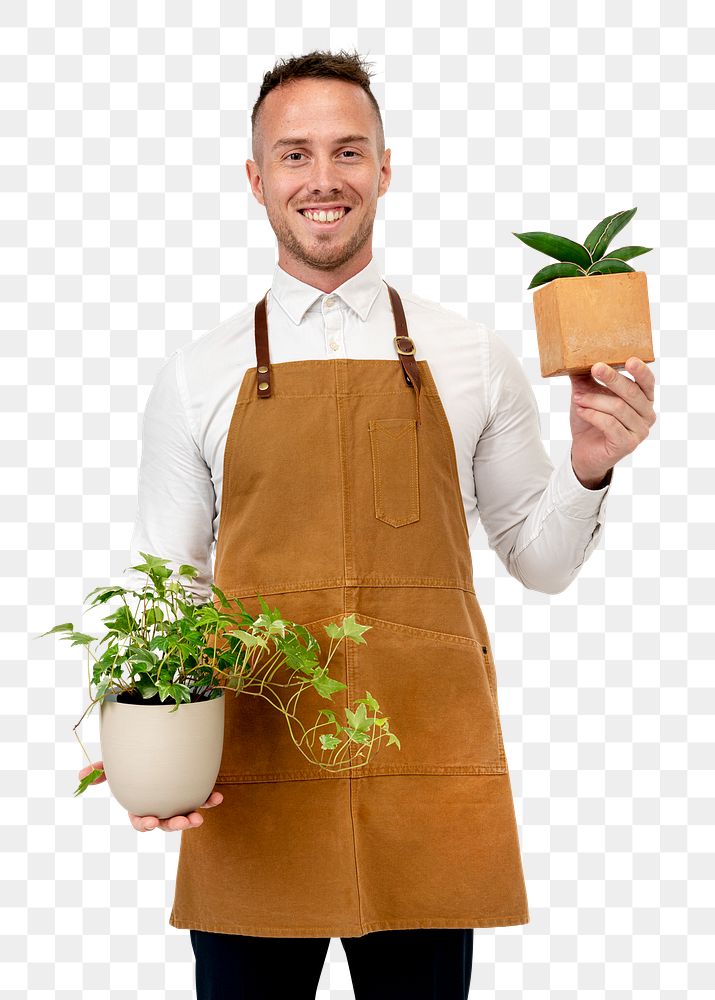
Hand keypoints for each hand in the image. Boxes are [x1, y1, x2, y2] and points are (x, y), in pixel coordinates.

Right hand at [78, 760, 223, 831]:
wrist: (165, 748)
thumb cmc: (136, 760)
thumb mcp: (118, 763)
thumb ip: (102, 769)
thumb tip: (81, 775)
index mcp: (142, 804)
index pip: (141, 820)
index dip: (144, 823)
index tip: (148, 821)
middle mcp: (161, 806)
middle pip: (166, 823)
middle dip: (174, 825)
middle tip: (184, 821)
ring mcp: (178, 801)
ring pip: (185, 816)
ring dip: (192, 818)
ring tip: (199, 817)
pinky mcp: (194, 792)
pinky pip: (204, 800)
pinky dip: (210, 800)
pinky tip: (218, 797)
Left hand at [568, 357, 655, 486]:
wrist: (584, 451)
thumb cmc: (591, 420)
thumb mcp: (588, 395)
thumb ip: (586, 377)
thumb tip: (574, 357)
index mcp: (643, 400)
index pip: (648, 382)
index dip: (640, 371)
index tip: (629, 360)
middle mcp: (647, 415)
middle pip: (632, 392)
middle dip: (612, 379)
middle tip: (595, 368)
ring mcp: (639, 431)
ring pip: (618, 408)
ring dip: (594, 400)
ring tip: (578, 398)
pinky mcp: (627, 444)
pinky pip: (610, 424)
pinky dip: (593, 415)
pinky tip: (581, 411)